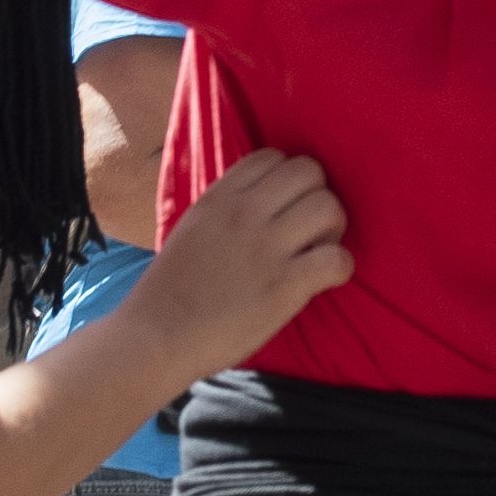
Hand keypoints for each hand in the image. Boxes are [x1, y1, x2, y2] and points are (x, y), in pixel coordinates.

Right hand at [126, 144, 351, 380]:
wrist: (155, 338)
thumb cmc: (169, 291)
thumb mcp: (192, 228)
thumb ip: (225, 209)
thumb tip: (261, 199)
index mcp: (219, 198)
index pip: (272, 157)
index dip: (287, 179)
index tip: (284, 206)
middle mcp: (245, 214)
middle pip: (308, 171)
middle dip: (317, 195)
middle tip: (309, 228)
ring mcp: (267, 248)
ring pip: (329, 207)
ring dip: (333, 228)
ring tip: (318, 251)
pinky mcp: (285, 286)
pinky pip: (337, 258)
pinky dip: (340, 267)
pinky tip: (324, 279)